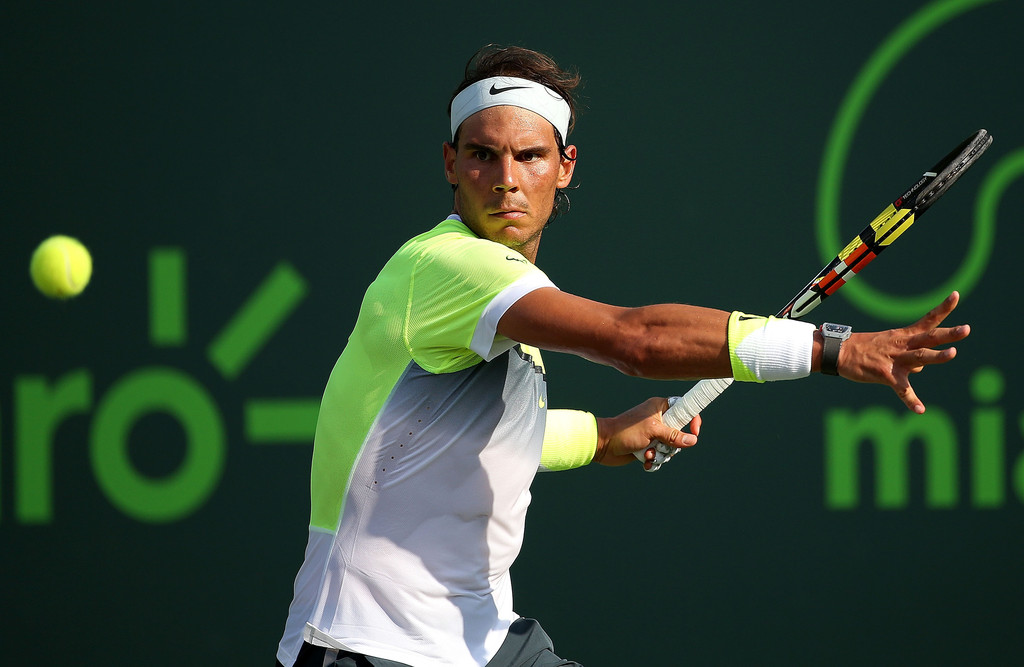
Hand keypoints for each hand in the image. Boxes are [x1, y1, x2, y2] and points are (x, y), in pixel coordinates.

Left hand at [593, 397, 699, 468]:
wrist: (604, 445)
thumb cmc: (625, 431)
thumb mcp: (653, 431)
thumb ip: (673, 435)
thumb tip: (693, 440)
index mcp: (660, 407)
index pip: (684, 408)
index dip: (692, 419)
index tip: (695, 432)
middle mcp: (658, 420)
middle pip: (680, 434)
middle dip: (671, 445)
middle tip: (660, 445)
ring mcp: (653, 435)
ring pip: (670, 448)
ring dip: (660, 454)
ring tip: (647, 453)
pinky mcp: (647, 447)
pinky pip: (660, 457)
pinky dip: (653, 461)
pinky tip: (643, 461)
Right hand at [837, 291, 969, 413]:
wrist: (838, 352)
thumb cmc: (864, 348)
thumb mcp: (888, 345)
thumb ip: (909, 355)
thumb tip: (921, 367)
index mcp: (903, 336)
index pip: (927, 320)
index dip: (943, 308)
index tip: (956, 295)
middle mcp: (902, 345)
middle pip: (929, 338)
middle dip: (948, 334)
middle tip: (966, 329)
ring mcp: (894, 360)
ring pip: (920, 357)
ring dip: (937, 356)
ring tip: (953, 353)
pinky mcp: (885, 375)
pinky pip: (901, 389)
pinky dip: (911, 400)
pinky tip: (920, 409)